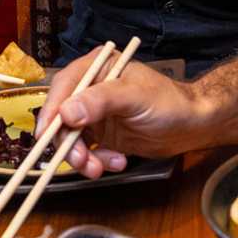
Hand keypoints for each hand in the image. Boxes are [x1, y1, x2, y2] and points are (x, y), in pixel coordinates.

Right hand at [43, 45, 211, 177]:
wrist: (191, 127)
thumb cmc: (168, 103)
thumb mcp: (134, 97)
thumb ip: (101, 101)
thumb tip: (67, 111)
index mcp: (96, 68)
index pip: (63, 87)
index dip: (51, 110)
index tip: (46, 134)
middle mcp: (90, 90)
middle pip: (61, 117)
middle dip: (68, 142)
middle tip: (82, 160)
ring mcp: (94, 114)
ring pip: (71, 139)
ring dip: (82, 157)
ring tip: (100, 168)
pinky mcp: (101, 135)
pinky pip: (86, 151)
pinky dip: (97, 161)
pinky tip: (117, 161)